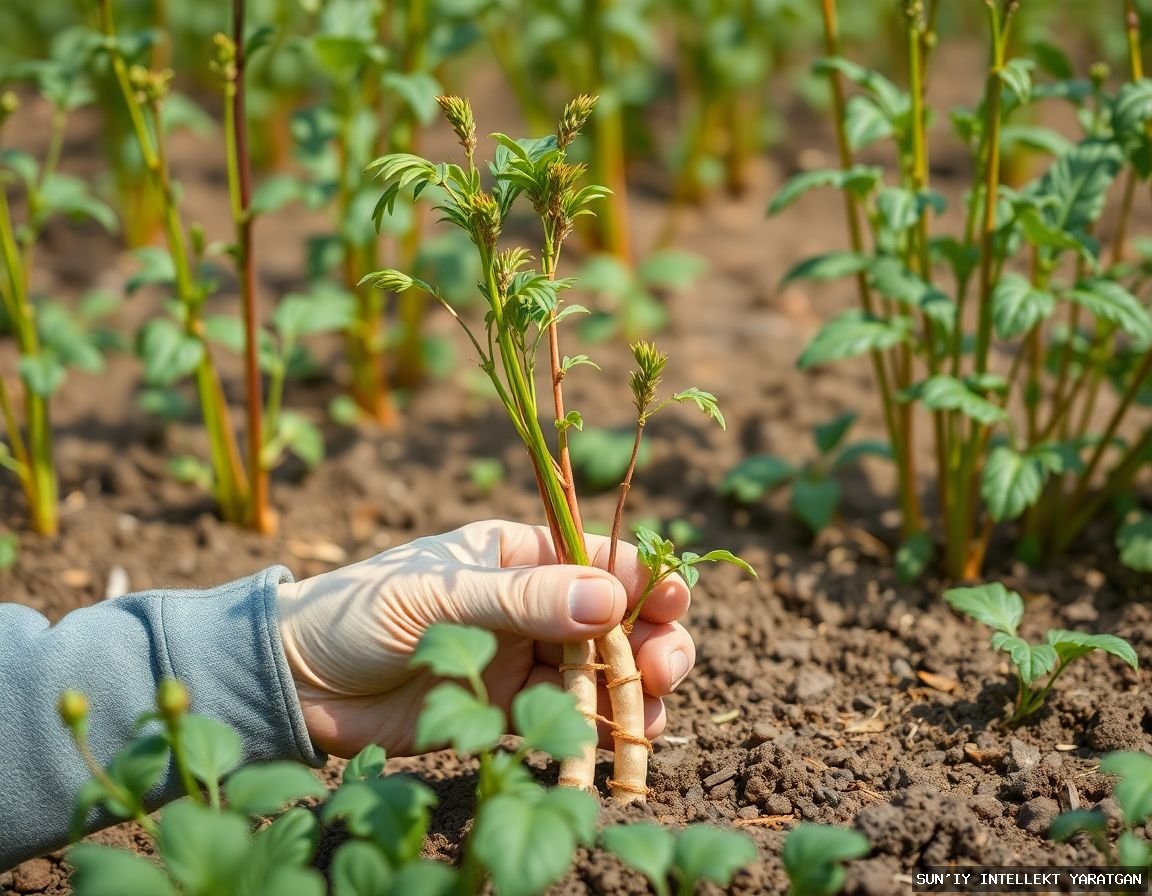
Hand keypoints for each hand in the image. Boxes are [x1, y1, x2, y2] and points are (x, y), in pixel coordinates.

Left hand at [276, 519, 694, 757]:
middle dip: (647, 639)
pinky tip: (621, 743)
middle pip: (612, 616)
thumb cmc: (355, 614)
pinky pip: (564, 713)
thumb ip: (522, 601)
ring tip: (651, 712)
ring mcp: (518, 655)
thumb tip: (609, 598)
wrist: (295, 683)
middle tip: (660, 668)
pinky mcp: (504, 706)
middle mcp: (527, 602)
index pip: (594, 556)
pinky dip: (597, 727)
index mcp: (513, 553)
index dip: (642, 577)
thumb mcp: (439, 597)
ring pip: (598, 668)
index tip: (671, 601)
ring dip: (633, 687)